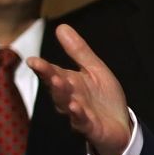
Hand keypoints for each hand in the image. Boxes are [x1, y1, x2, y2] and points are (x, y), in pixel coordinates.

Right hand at [28, 24, 130, 154]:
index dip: (43, 67)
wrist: (121, 126)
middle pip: (57, 88)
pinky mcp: (91, 128)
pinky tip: (75, 107)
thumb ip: (78, 51)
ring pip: (66, 104)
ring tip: (57, 81)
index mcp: (70, 83)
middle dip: (49, 76)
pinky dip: (78, 115)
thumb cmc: (104, 98)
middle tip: (39, 66)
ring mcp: (79, 114)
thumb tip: (61, 26)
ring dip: (61, 93)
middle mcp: (70, 99)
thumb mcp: (94, 70)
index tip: (32, 60)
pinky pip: (82, 122)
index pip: (53, 73)